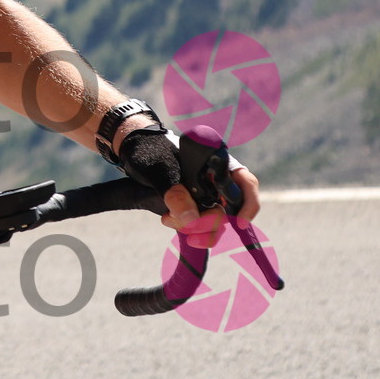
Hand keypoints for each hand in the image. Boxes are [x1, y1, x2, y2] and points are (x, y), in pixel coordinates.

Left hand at [116, 127, 262, 249]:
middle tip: (188, 226)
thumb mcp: (159, 168)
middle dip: (209, 222)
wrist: (131, 151)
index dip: (248, 204)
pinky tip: (168, 219)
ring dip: (196, 228)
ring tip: (167, 218)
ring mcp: (205, 195)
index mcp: (216, 162)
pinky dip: (188, 229)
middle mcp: (215, 180)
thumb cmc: (149, 150)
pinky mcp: (192, 207)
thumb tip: (191, 220)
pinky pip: (199, 225)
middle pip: (230, 210)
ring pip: (214, 222)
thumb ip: (174, 192)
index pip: (245, 183)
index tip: (240, 223)